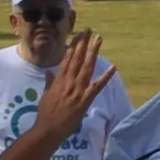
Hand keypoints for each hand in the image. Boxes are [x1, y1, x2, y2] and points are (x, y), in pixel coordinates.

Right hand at [24, 31, 108, 148]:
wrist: (48, 129)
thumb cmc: (45, 114)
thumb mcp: (45, 95)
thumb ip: (49, 83)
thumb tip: (49, 72)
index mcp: (59, 80)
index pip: (67, 59)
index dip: (73, 46)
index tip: (78, 35)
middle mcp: (68, 82)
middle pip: (77, 58)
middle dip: (84, 43)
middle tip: (89, 30)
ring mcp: (77, 90)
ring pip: (87, 67)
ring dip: (93, 52)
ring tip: (98, 39)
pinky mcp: (85, 100)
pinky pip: (97, 86)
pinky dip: (106, 77)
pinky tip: (113, 67)